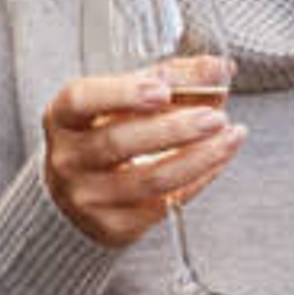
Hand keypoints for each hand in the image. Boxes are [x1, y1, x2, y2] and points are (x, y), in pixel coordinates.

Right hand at [40, 64, 239, 247]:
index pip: (82, 100)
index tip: (162, 89)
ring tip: (230, 137)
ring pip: (149, 179)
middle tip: (215, 117)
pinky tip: (218, 160)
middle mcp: (68, 159)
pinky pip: (163, 204)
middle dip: (174, 128)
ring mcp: (88, 197)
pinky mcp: (113, 225)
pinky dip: (198, 179)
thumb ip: (169, 79)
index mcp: (63, 117)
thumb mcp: (125, 100)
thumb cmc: (105, 133)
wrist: (80, 194)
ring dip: (198, 157)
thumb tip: (219, 68)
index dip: (122, 93)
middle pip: (119, 141)